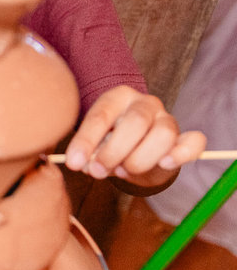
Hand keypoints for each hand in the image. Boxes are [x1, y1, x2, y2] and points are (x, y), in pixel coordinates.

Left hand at [64, 85, 205, 191]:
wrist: (134, 150)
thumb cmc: (109, 143)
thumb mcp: (94, 145)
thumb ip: (90, 153)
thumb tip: (86, 165)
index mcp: (116, 98)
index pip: (101, 116)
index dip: (86, 141)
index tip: (74, 163)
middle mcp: (144, 103)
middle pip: (135, 122)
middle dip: (114, 152)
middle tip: (98, 171)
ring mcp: (167, 118)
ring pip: (163, 134)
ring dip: (141, 159)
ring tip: (124, 170)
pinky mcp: (185, 136)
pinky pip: (193, 142)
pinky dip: (181, 154)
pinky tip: (164, 163)